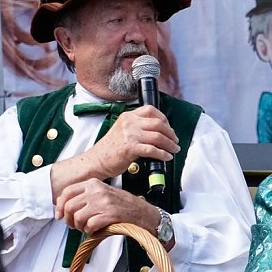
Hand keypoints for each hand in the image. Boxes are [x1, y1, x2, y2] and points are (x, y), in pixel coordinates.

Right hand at [50, 106, 179, 199]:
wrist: (96, 161)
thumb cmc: (109, 150)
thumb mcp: (122, 131)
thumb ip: (136, 127)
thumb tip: (157, 132)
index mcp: (128, 116)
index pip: (151, 110)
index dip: (164, 118)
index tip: (169, 128)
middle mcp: (129, 122)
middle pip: (158, 123)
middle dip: (170, 133)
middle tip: (175, 141)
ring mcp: (130, 134)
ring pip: (158, 136)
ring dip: (169, 144)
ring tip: (174, 150)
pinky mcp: (130, 148)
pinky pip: (153, 150)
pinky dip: (162, 154)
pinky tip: (166, 157)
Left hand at [55, 178, 159, 235]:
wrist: (143, 213)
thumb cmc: (124, 205)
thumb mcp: (103, 193)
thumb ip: (85, 196)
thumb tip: (63, 205)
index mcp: (94, 183)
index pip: (67, 192)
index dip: (59, 206)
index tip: (59, 215)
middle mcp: (97, 190)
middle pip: (69, 206)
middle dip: (69, 220)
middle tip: (75, 225)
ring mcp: (103, 202)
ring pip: (78, 217)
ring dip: (80, 227)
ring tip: (87, 227)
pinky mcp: (109, 215)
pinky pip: (89, 226)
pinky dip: (90, 231)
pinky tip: (97, 229)